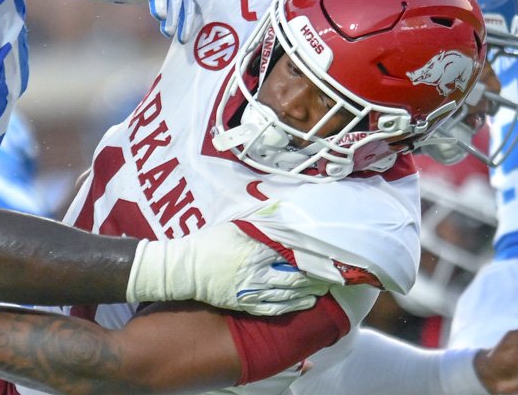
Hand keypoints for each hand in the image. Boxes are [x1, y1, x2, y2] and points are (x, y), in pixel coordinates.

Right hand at [128, 218, 330, 316]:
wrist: (185, 269)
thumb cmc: (209, 244)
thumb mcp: (234, 226)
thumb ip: (259, 221)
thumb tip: (280, 209)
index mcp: (256, 249)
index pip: (292, 254)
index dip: (312, 257)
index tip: (328, 257)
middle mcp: (256, 271)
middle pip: (295, 277)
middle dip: (315, 278)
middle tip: (332, 276)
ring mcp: (251, 290)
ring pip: (287, 295)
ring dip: (308, 293)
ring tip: (322, 290)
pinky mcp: (245, 304)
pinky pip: (273, 309)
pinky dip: (291, 307)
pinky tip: (303, 304)